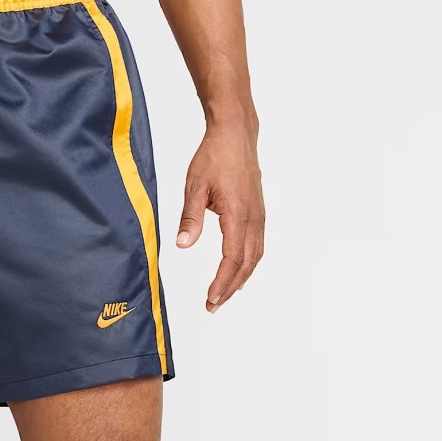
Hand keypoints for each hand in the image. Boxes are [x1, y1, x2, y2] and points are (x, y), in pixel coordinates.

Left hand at [176, 122, 264, 311]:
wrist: (235, 134)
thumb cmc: (214, 157)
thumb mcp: (194, 186)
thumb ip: (189, 218)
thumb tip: (182, 245)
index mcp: (239, 215)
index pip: (232, 259)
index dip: (222, 283)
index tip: (210, 299)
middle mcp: (254, 218)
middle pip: (246, 263)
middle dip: (230, 288)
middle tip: (213, 306)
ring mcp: (259, 215)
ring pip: (254, 256)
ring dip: (239, 278)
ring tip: (223, 295)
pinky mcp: (258, 211)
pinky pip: (256, 244)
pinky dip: (247, 263)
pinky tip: (237, 271)